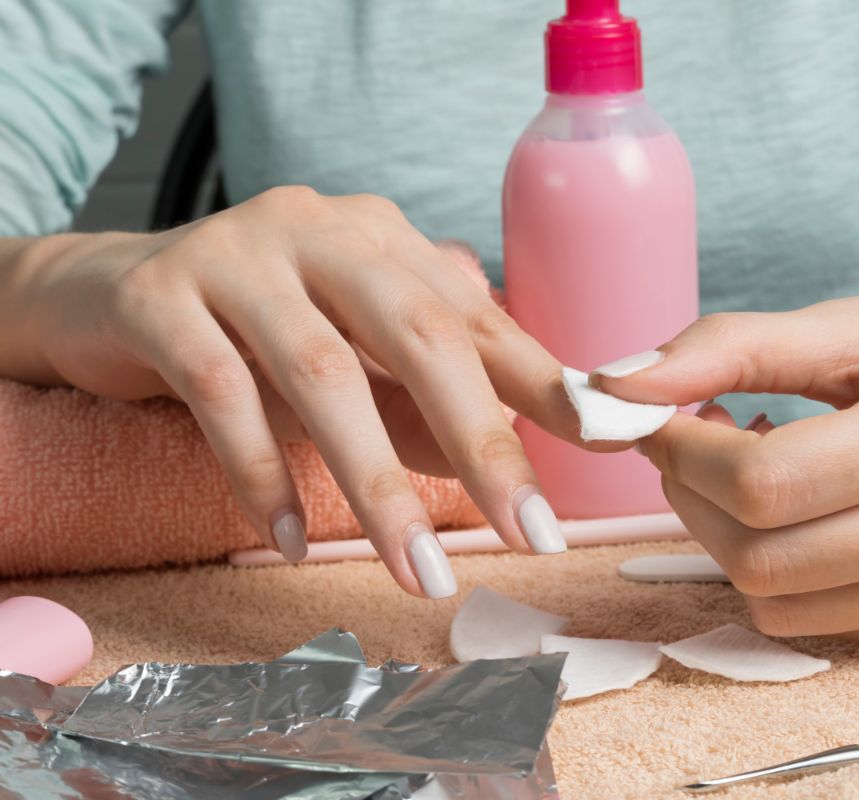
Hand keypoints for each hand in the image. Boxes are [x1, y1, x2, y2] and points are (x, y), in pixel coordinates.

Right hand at [3, 186, 582, 595]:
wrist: (108, 298)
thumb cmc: (256, 336)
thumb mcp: (357, 361)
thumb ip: (426, 398)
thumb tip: (515, 461)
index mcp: (382, 242)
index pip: (477, 319)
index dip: (544, 388)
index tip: (610, 451)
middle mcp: (319, 230)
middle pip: (419, 334)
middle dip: (482, 442)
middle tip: (530, 534)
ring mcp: (235, 254)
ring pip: (322, 371)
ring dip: (377, 483)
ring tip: (418, 573)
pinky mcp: (159, 295)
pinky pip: (221, 389)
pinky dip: (261, 472)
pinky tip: (289, 541)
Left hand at [591, 273, 858, 642]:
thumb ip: (735, 346)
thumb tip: (619, 383)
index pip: (767, 483)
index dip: (683, 453)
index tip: (654, 416)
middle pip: (762, 559)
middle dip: (692, 499)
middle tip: (693, 440)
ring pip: (782, 608)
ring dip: (730, 543)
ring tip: (753, 472)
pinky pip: (827, 623)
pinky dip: (786, 574)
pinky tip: (806, 512)